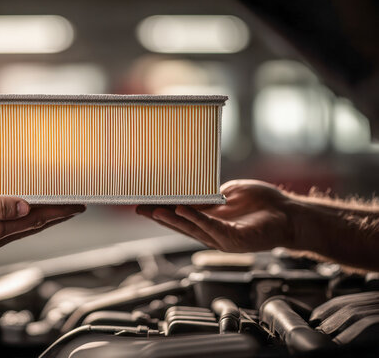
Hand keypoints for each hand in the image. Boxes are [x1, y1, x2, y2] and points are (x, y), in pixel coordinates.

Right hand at [0, 186, 84, 256]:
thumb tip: (26, 207)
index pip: (38, 218)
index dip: (60, 211)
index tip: (79, 204)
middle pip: (37, 223)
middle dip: (59, 214)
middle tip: (78, 204)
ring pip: (27, 224)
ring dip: (46, 215)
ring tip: (61, 206)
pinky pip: (13, 222)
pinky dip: (27, 215)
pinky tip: (30, 208)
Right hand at [137, 180, 295, 252]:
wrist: (291, 215)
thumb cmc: (265, 204)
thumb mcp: (230, 194)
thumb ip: (210, 196)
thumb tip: (192, 192)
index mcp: (211, 221)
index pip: (182, 216)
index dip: (163, 210)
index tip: (145, 202)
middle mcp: (213, 232)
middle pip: (181, 225)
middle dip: (159, 217)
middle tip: (140, 209)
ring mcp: (223, 238)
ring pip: (192, 228)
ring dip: (172, 219)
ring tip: (155, 209)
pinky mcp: (235, 239)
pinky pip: (212, 228)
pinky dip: (196, 218)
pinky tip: (181, 210)